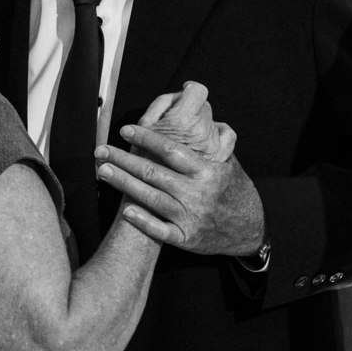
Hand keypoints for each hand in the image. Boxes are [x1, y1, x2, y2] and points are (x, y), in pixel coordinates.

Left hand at [95, 125, 262, 255]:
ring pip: (151, 198)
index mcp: (206, 171)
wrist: (249, 229)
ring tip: (104, 171)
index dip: (146, 138)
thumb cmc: (234, 190)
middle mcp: (196, 193)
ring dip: (124, 184)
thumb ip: (213, 141)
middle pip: (153, 172)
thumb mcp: (229, 163)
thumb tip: (201, 112)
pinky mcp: (186, 238)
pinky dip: (143, 221)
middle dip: (124, 160)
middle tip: (101, 150)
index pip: (171, 149)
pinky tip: (125, 210)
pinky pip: (160, 230)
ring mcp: (190, 217)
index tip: (126, 130)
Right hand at [136, 81, 235, 161]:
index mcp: (182, 122)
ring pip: (213, 119)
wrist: (155, 194)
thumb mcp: (144, 127)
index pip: (197, 91)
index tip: (183, 94)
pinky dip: (220, 132)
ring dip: (201, 123)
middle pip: (204, 105)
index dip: (188, 90)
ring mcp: (213, 147)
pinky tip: (209, 135)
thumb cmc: (143, 159)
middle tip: (174, 123)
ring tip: (185, 136)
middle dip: (189, 110)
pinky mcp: (219, 159)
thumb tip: (181, 93)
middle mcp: (202, 133)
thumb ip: (164, 104)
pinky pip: (228, 135)